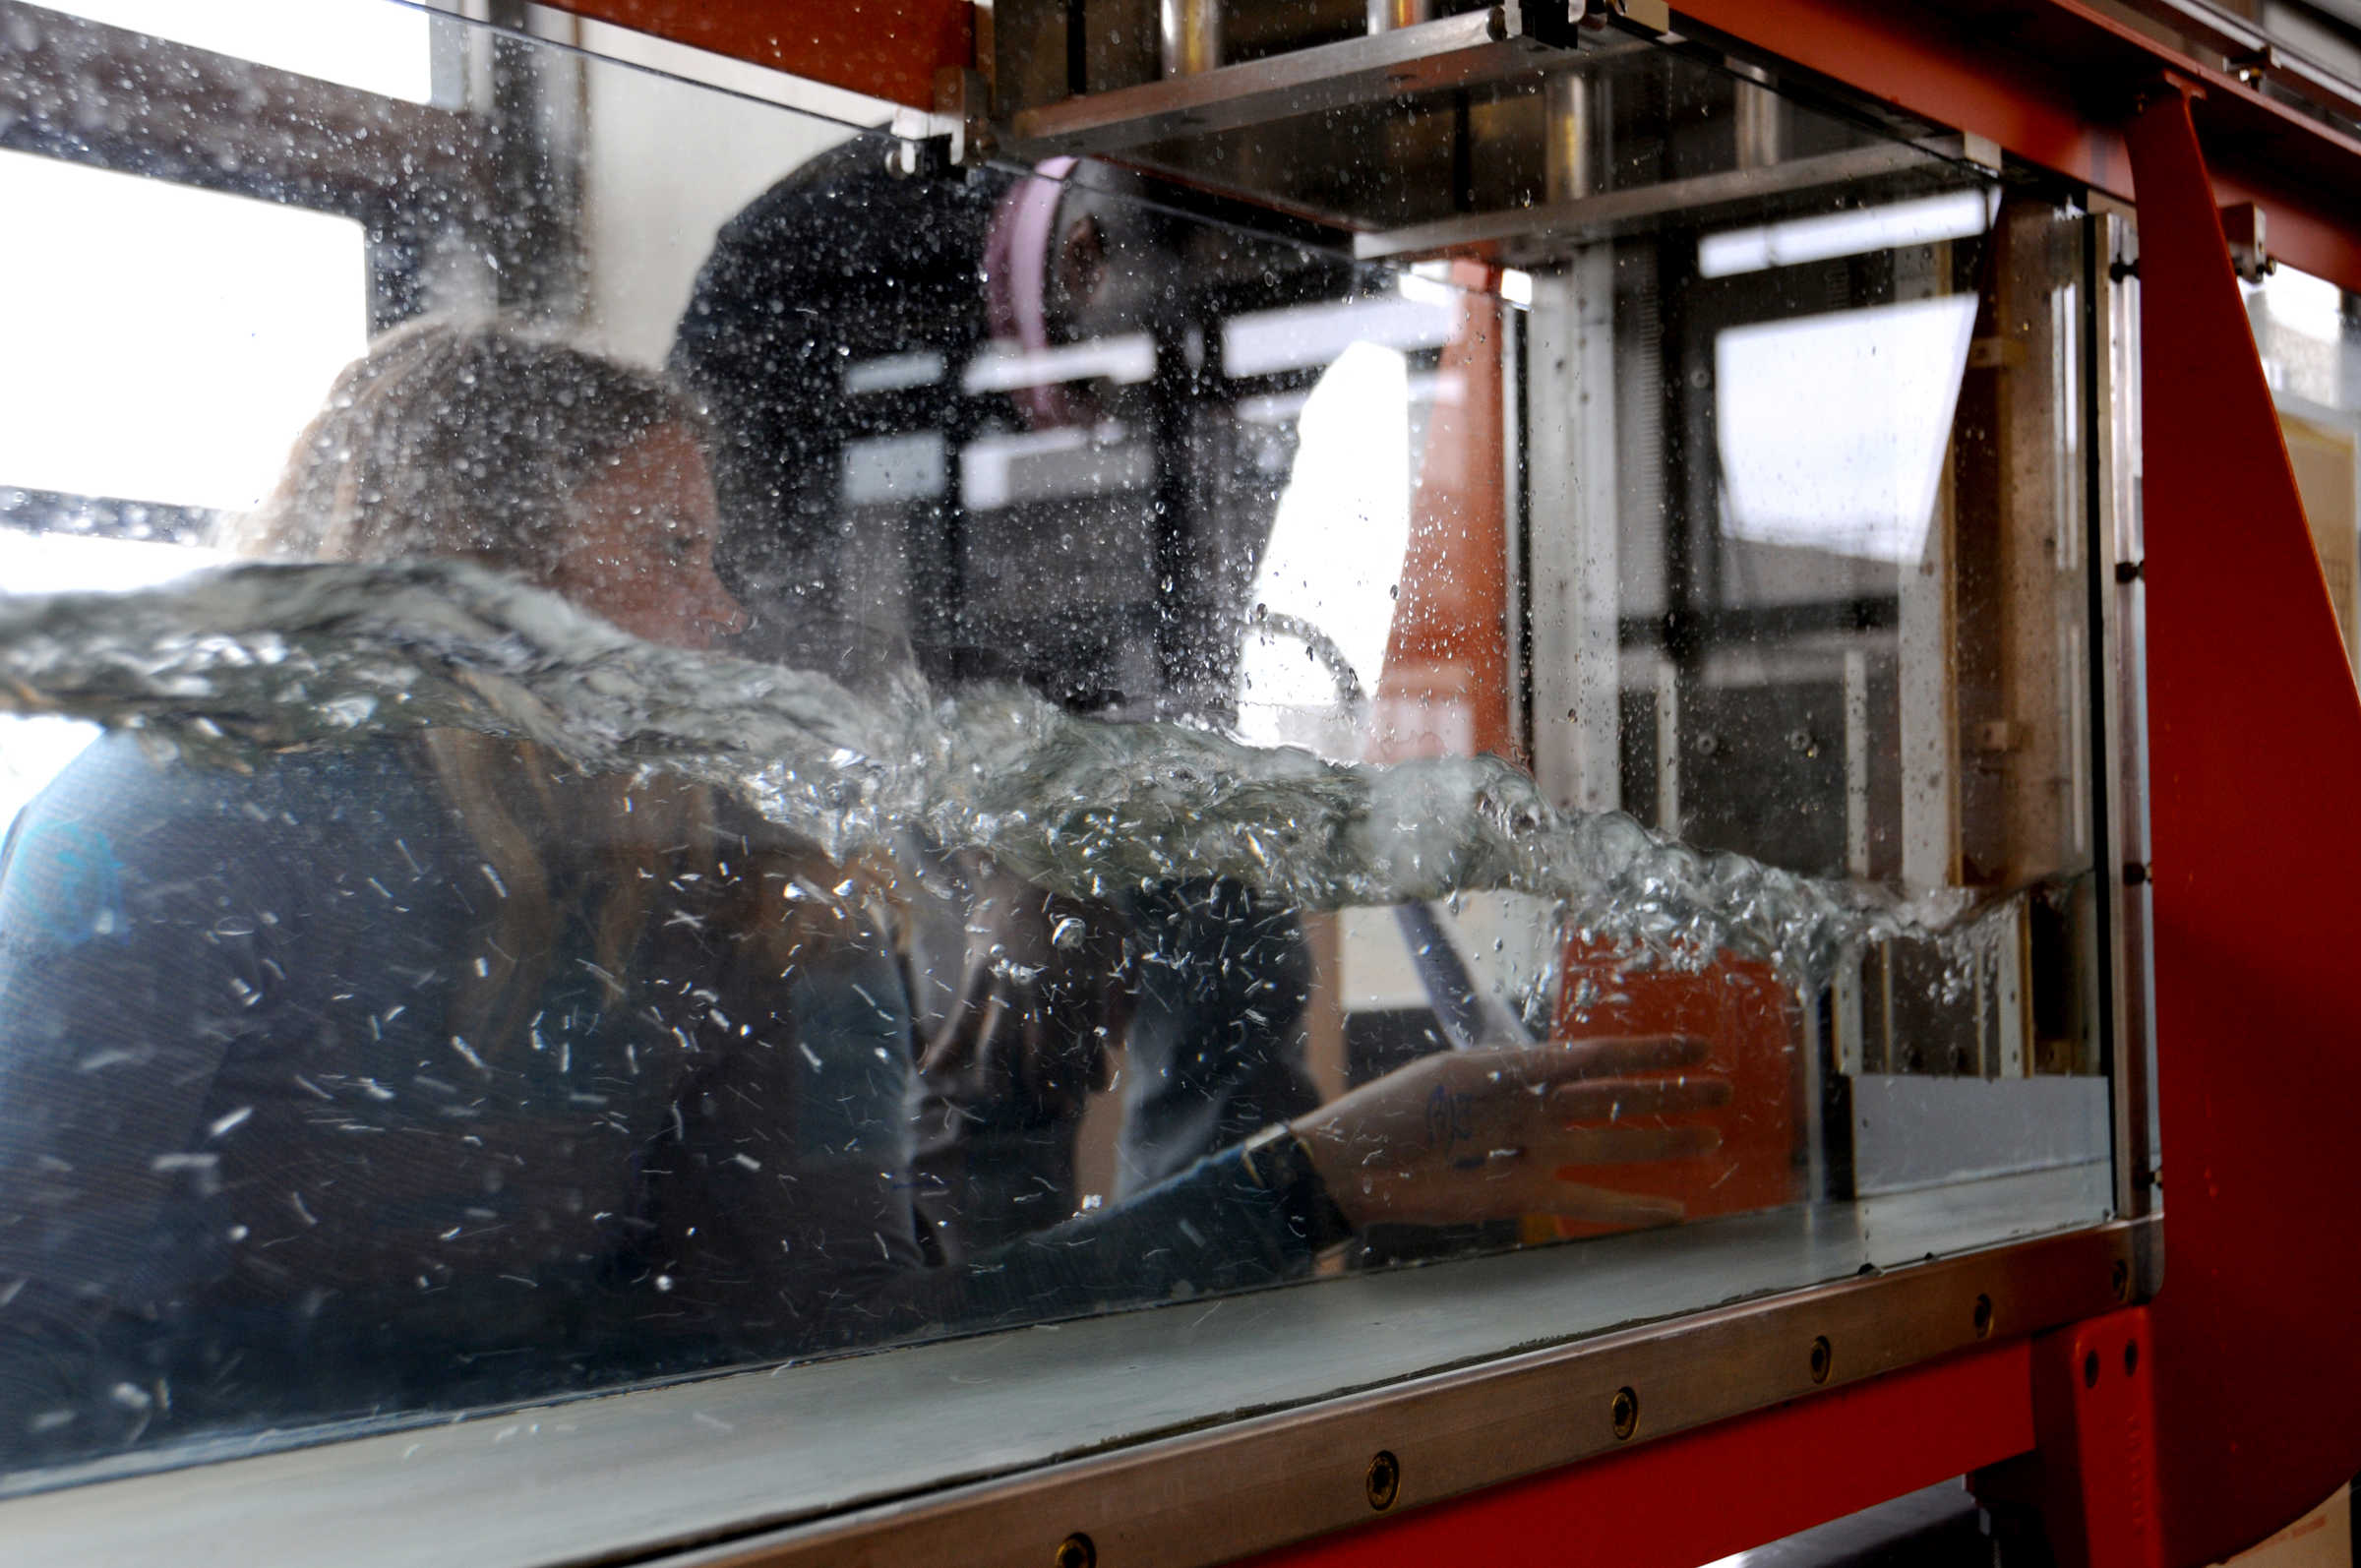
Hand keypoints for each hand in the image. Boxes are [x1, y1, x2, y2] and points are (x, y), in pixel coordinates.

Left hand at [1289, 1037, 1731, 1231]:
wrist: (1359, 1163)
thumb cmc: (1403, 1107)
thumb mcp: (1467, 1076)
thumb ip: (1532, 1072)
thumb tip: (1593, 1061)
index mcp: (1520, 1071)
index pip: (1597, 1057)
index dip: (1647, 1052)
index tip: (1695, 1044)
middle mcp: (1534, 1109)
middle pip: (1616, 1099)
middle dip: (1670, 1094)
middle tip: (1723, 1088)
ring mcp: (1533, 1153)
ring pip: (1612, 1145)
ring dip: (1662, 1142)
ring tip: (1712, 1137)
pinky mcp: (1523, 1196)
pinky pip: (1587, 1199)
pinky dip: (1629, 1206)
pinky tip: (1670, 1210)